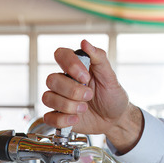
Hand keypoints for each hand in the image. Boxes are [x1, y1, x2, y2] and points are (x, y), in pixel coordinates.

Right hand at [42, 39, 143, 153]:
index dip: (70, 64)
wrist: (115, 119)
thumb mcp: (110, 77)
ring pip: (48, 98)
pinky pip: (48, 118)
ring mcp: (60, 100)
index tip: (85, 76)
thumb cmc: (112, 96)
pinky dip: (62, 120)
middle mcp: (64, 82)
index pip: (60, 55)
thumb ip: (99, 58)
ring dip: (67, 105)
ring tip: (84, 108)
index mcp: (75, 68)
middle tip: (89, 95)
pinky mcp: (59, 117)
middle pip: (51, 80)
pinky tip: (76, 119)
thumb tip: (85, 42)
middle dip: (72, 90)